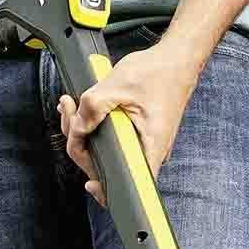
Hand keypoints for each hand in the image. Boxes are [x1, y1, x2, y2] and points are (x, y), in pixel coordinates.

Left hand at [58, 38, 201, 206]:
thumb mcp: (116, 86)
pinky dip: (95, 125)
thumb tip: (76, 127)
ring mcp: (144, 142)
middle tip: (71, 113)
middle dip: (81, 143)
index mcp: (150, 146)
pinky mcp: (138, 133)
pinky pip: (112, 137)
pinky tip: (86, 108)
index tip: (91, 185)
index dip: (106, 188)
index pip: (128, 184)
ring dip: (84, 130)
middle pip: (107, 164)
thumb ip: (92, 107)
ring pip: (106, 149)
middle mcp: (149, 150)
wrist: (178, 60)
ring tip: (74, 105)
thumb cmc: (158, 72)